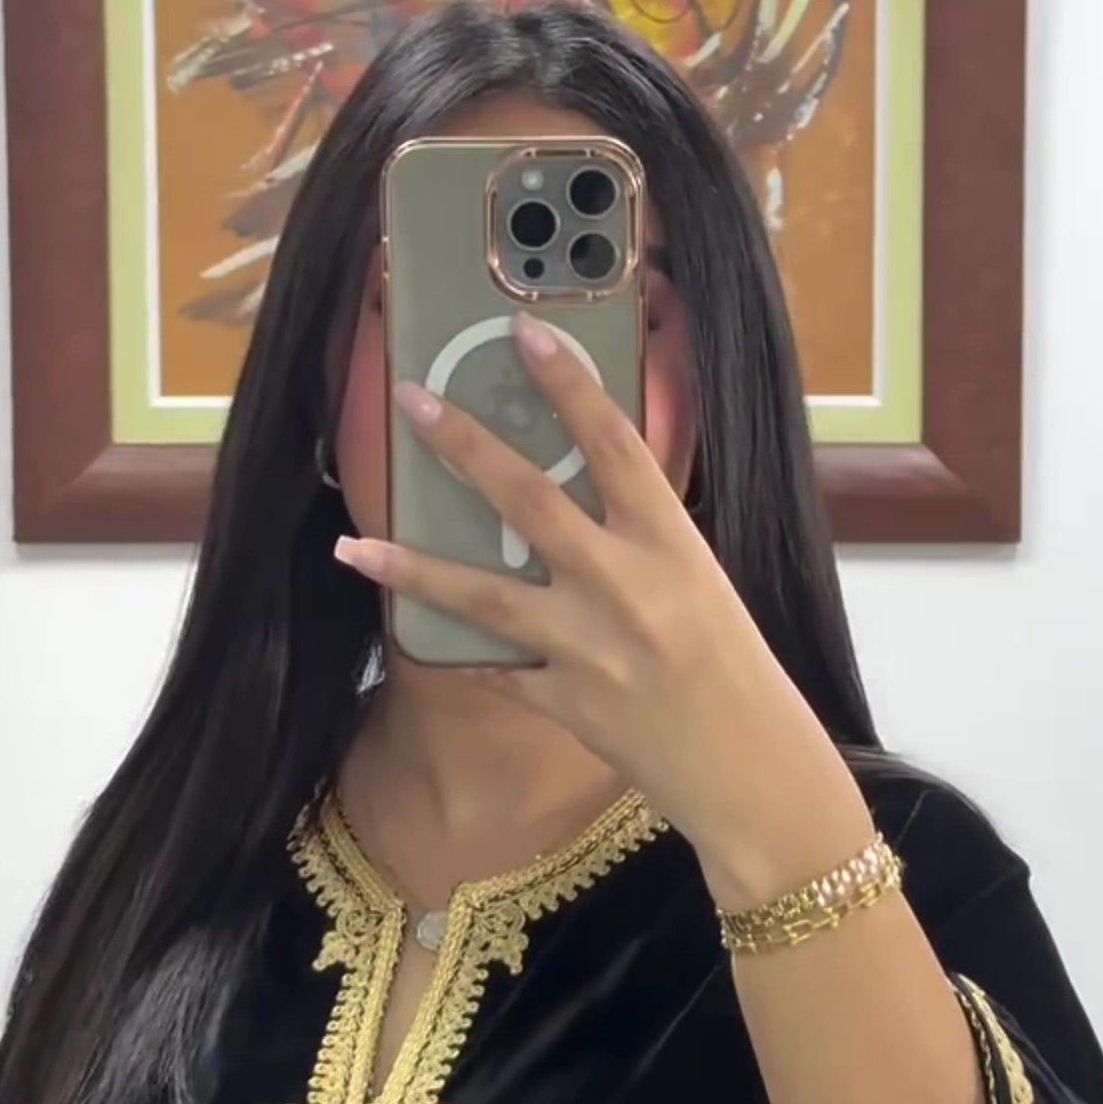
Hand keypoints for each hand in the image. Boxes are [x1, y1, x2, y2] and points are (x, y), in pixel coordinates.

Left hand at [333, 318, 873, 911]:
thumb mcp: (701, 581)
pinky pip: (493, 671)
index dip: (570, 385)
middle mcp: (626, 588)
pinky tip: (415, 635)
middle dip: (464, 445)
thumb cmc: (734, 670)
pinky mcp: (563, 704)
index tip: (525, 334)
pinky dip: (459, 653)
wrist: (750, 769)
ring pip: (482, 595)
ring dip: (411, 568)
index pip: (615, 444)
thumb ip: (641, 537)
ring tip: (351, 546)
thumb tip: (581, 486)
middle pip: (529, 500)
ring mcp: (589, 648)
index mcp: (672, 544)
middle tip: (411, 401)